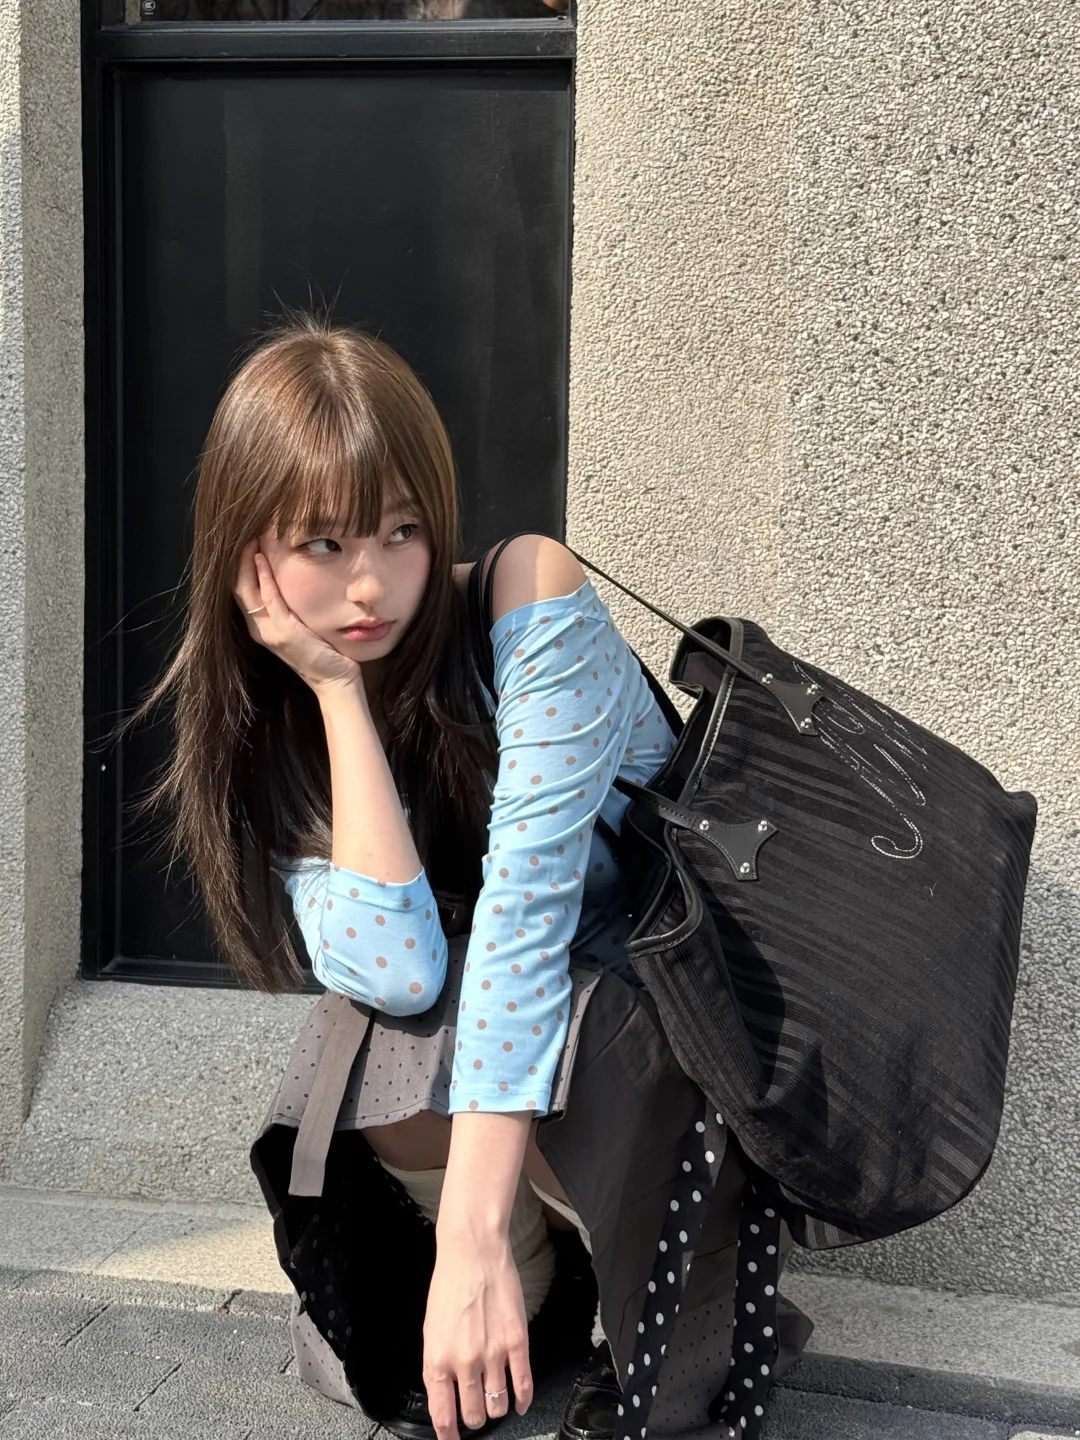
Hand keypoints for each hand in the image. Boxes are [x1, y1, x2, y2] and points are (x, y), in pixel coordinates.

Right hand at [233, 538, 361, 694]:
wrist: (334, 680)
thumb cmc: (321, 651)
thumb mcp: (300, 625)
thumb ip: (290, 606)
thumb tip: (290, 578)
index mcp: (261, 627)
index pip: (241, 590)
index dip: (239, 565)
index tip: (246, 540)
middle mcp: (259, 629)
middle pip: (237, 587)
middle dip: (239, 559)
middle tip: (245, 532)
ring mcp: (269, 632)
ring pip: (246, 590)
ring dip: (247, 562)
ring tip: (251, 538)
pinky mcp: (284, 632)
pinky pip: (269, 599)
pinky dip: (264, 577)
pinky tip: (263, 558)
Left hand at [423, 1232, 532, 1439]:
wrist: (473, 1252)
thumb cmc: (449, 1284)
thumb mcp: (431, 1330)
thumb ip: (439, 1365)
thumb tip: (447, 1393)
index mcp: (437, 1361)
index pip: (442, 1416)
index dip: (448, 1436)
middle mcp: (464, 1362)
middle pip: (473, 1416)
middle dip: (474, 1418)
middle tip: (475, 1410)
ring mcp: (493, 1354)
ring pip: (498, 1405)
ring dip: (496, 1407)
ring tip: (495, 1398)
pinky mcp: (517, 1342)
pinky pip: (523, 1385)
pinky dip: (522, 1400)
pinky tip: (520, 1402)